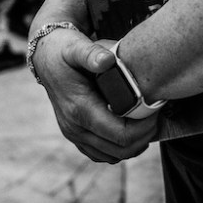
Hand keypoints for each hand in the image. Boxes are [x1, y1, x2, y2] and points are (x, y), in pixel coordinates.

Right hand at [34, 29, 157, 163]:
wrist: (46, 57)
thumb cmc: (64, 50)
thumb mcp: (76, 46)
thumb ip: (91, 53)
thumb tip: (107, 61)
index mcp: (79, 109)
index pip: (120, 134)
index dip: (144, 128)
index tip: (156, 110)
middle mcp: (74, 127)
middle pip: (120, 150)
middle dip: (144, 137)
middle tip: (157, 117)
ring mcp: (73, 134)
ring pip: (112, 156)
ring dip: (134, 145)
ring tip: (147, 124)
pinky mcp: (75, 135)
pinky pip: (101, 154)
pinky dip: (119, 148)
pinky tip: (131, 131)